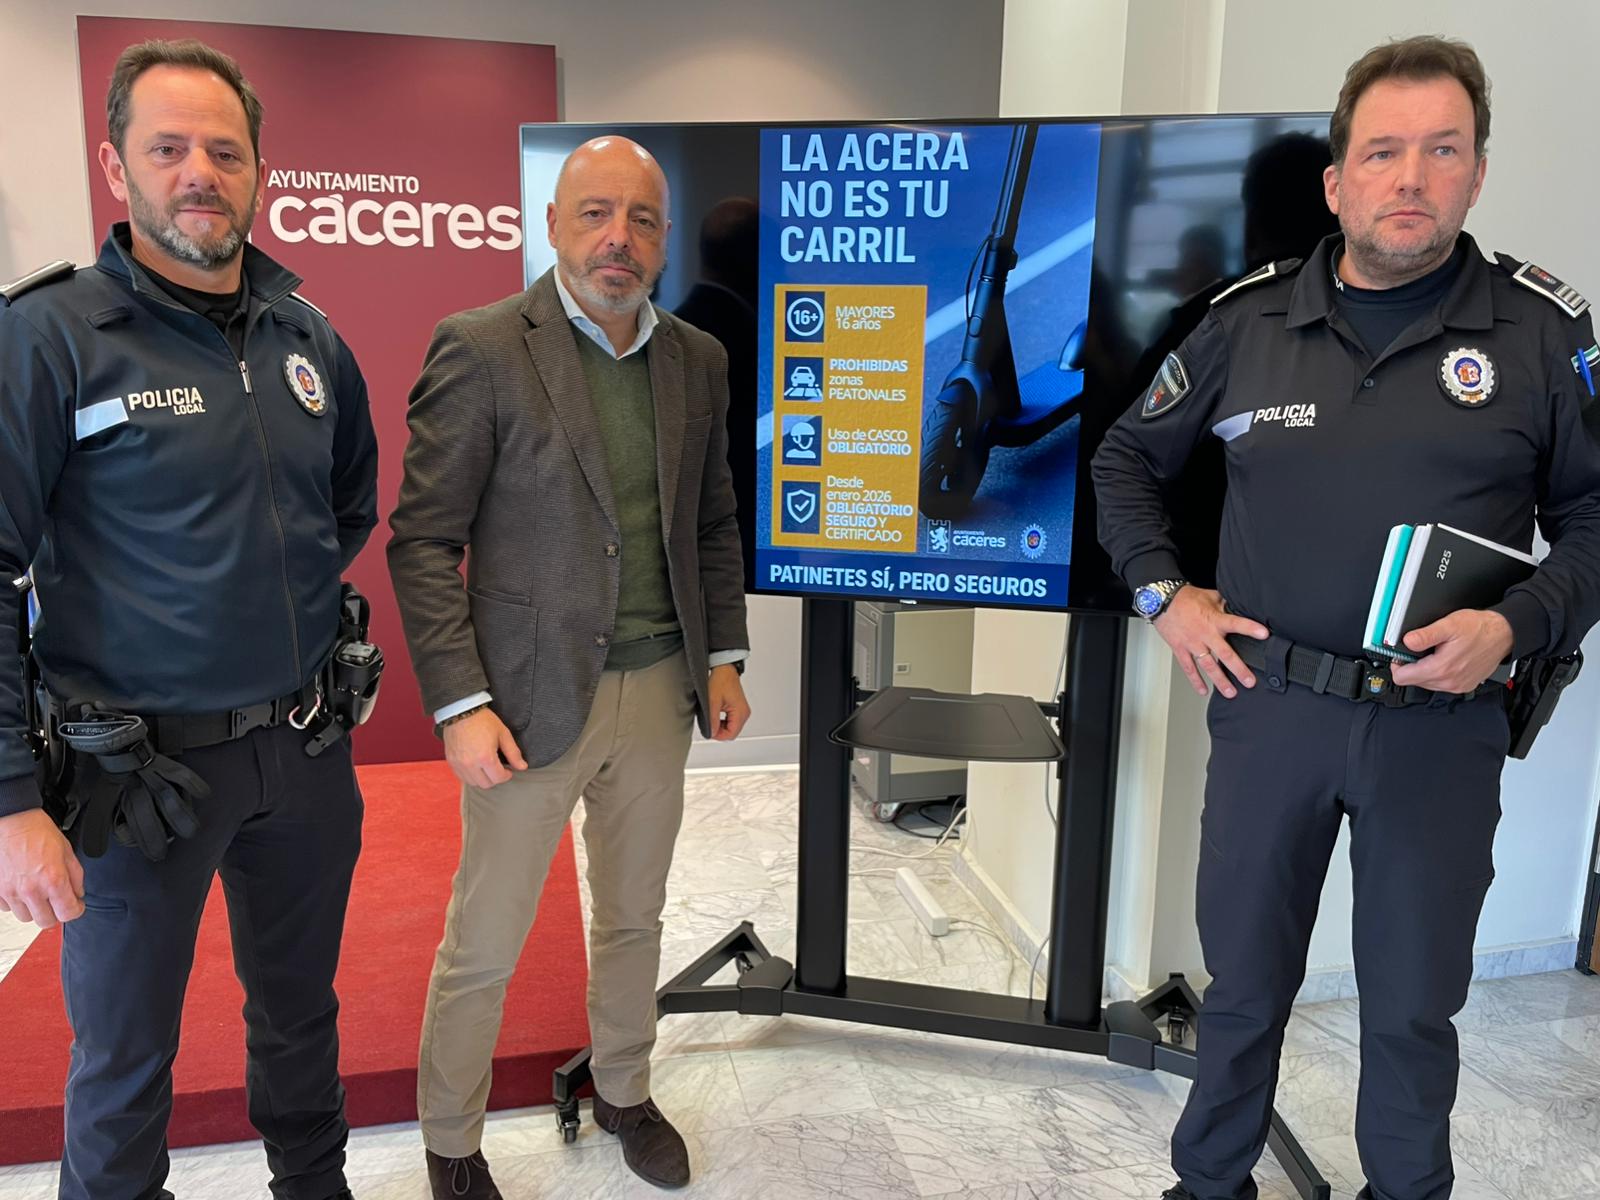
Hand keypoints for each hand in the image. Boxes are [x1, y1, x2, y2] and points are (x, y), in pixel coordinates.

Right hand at [0, 808, 84, 927]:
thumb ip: (76, 876)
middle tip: (57, 902)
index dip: (76, 910)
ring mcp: (11, 892)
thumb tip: (78, 893)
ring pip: (26, 917)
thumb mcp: (67, 852)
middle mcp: (31, 890)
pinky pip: (7, 908)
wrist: (13, 822)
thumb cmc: (37, 832)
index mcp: (53, 880)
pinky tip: (22, 890)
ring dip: (34, 909)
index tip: (76, 906)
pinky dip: (16, 903)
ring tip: (38, 893)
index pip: (68, 914)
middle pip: (46, 922)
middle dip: (55, 913)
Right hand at [443, 706, 527, 788]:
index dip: (506, 776)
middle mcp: (470, 764)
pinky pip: (462, 777)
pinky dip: (470, 776)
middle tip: (498, 769)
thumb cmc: (483, 720)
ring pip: (473, 783)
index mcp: (485, 757)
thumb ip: (513, 753)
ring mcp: (459, 764)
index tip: (508, 770)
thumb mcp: (503, 734)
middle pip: (486, 784)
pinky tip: (476, 766)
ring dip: (482, 778)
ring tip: (486, 767)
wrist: (460, 711)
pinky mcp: (451, 762)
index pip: (498, 778)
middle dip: (495, 778)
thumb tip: (522, 767)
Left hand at [708, 664, 750, 740]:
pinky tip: (716, 714)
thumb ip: (712, 720)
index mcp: (740, 712)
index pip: (731, 735)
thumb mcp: (712, 702)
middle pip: (732, 732)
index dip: (718, 735)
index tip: (709, 730)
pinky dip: (723, 721)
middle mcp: (744, 713)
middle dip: (719, 731)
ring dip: (720, 726)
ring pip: (731, 728)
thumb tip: (711, 733)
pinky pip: (731, 721)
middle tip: (709, 723)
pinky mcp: (739, 709)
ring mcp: (742, 711)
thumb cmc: (721, 680)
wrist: (724, 670)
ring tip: (712, 716)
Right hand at [1152, 586, 1270, 698]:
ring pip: (1208, 665)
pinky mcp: (1180, 650)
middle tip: (1249, 681)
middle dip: (1238, 669)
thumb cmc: (1185, 598)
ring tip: (1230, 692)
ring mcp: (1192, 644)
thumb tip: (1237, 607)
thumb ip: (1224, 605)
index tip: (1264, 635)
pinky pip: (1189, 668)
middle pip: (1225, 654)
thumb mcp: (1209, 596)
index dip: (1250, 628)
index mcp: (1214, 619)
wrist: (1161, 601)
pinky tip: (1203, 690)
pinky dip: (1196, 680)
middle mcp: (1205, 634)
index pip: (1236, 623)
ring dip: (1220, 680)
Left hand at [1389, 609, 1513, 693]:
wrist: (1503, 634)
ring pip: (1426, 683)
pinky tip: (1445, 659)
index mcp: (1442, 668)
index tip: (1400, 654)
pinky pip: (1441, 684)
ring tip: (1435, 653)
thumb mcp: (1449, 625)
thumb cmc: (1479, 628)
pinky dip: (1438, 673)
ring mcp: (1458, 686)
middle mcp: (1449, 682)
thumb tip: (1407, 641)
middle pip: (1413, 681)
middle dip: (1412, 666)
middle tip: (1420, 650)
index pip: (1402, 678)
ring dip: (1425, 669)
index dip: (1397, 664)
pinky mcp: (1464, 685)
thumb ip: (1425, 635)